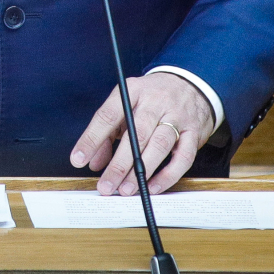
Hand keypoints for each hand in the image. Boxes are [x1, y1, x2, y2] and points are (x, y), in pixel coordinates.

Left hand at [69, 73, 215, 196]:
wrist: (190, 84)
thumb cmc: (152, 99)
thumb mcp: (126, 106)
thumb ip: (107, 134)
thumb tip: (94, 163)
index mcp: (133, 91)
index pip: (108, 115)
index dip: (92, 138)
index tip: (78, 159)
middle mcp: (155, 102)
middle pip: (135, 134)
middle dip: (119, 164)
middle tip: (106, 185)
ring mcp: (177, 116)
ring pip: (159, 145)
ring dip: (141, 171)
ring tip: (127, 189)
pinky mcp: (194, 132)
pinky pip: (183, 157)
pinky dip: (168, 175)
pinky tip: (153, 187)